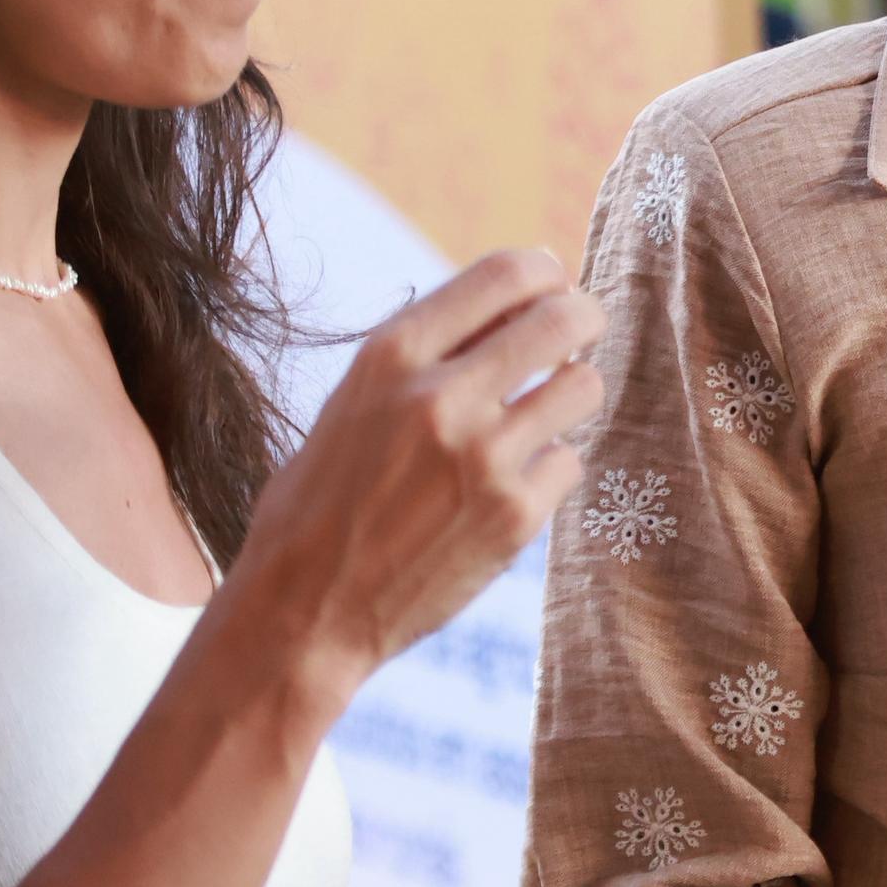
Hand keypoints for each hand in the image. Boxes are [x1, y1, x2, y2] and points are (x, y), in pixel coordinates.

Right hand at [229, 249, 603, 686]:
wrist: (302, 614)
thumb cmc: (319, 504)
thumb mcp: (353, 406)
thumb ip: (426, 358)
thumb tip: (516, 304)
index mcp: (389, 357)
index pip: (505, 272)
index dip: (545, 272)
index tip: (554, 284)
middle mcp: (440, 397)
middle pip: (562, 318)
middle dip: (582, 318)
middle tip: (580, 333)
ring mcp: (483, 457)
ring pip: (583, 387)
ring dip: (573, 393)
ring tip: (542, 414)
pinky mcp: (513, 515)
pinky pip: (568, 463)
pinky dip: (549, 472)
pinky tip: (509, 489)